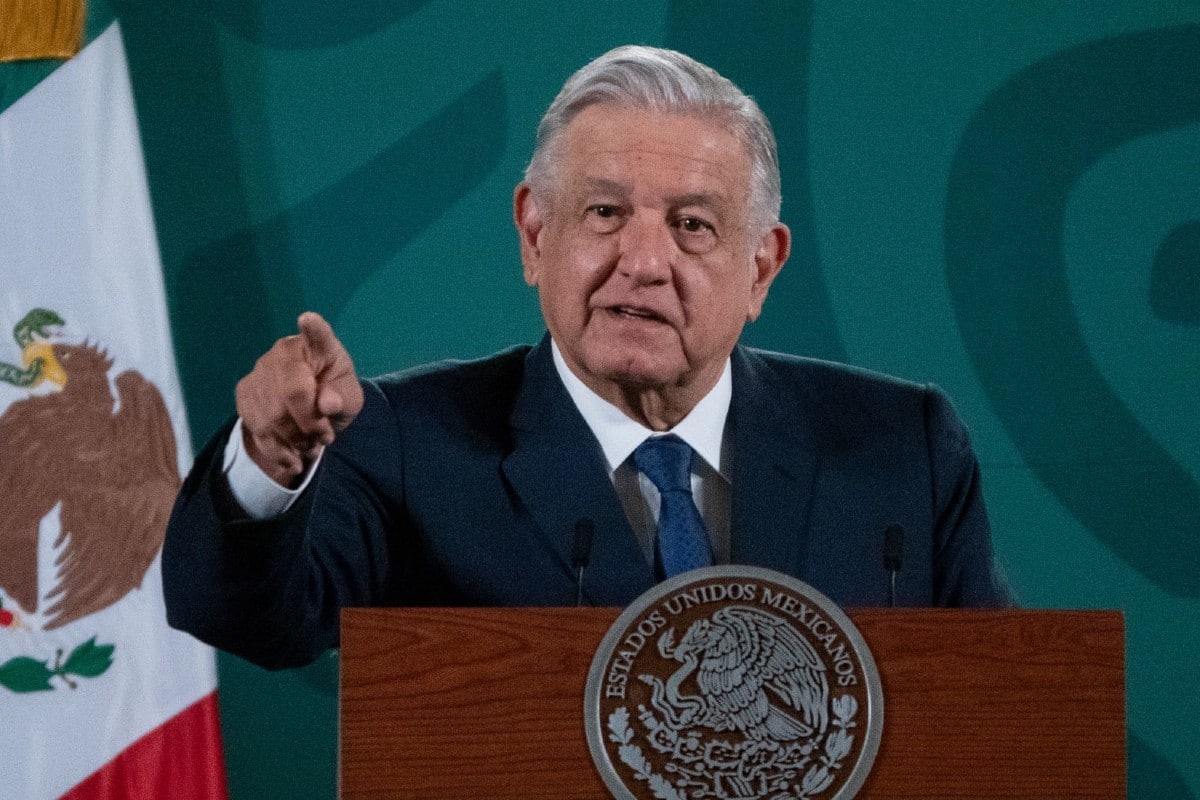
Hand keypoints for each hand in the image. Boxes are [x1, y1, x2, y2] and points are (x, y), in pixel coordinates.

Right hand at [235, 312, 363, 485]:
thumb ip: (342, 398)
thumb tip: (326, 403)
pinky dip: (277, 450)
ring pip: (271, 415)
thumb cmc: (334, 395)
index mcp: (316, 348)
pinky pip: (256, 427)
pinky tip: (292, 459)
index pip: (316, 336)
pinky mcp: (244, 393)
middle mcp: (282, 353)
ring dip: (294, 440)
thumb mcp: (349, 399)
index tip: (309, 320)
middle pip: (291, 392)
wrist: (307, 412)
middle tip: (324, 437)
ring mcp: (259, 372)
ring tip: (310, 446)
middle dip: (310, 424)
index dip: (313, 329)